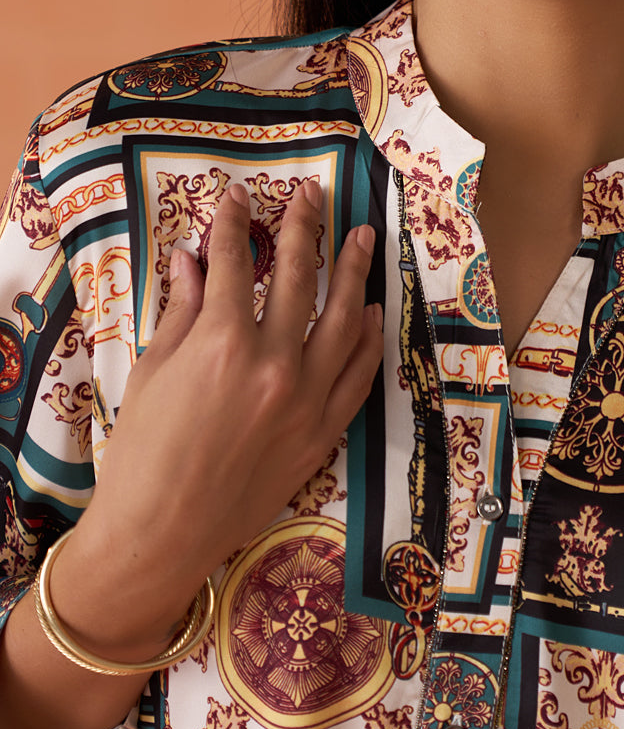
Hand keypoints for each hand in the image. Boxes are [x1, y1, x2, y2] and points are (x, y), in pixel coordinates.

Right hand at [52, 180, 381, 656]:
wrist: (162, 534)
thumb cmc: (144, 453)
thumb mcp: (153, 372)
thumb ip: (181, 311)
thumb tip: (190, 259)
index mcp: (224, 343)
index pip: (234, 263)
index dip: (234, 223)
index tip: (237, 197)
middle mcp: (276, 364)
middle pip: (299, 278)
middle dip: (306, 228)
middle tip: (314, 193)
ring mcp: (307, 399)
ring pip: (345, 320)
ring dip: (355, 273)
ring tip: (362, 237)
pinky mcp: (324, 432)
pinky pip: (359, 375)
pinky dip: (370, 340)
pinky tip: (374, 312)